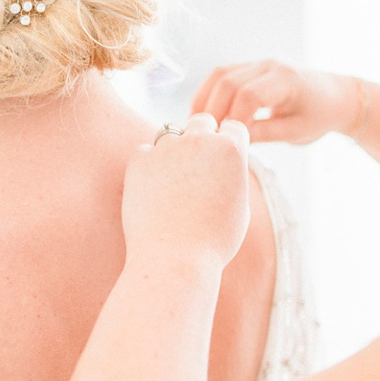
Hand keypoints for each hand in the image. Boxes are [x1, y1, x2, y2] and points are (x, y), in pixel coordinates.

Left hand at [122, 113, 249, 267]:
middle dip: (201, 138)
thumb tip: (225, 166)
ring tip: (173, 184)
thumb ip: (233, 178)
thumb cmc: (213, 243)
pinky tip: (152, 190)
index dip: (229, 144)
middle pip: (201, 121)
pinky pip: (144, 152)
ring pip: (170, 134)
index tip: (223, 163)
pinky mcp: (139, 160)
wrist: (174, 259)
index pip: (233, 127)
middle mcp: (200, 140)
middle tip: (197, 168)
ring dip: (173, 150)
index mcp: (231, 150)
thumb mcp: (240, 209)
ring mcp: (167, 148)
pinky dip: (147, 165)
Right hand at [192, 61, 361, 143]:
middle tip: (205, 137)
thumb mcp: (296, 131)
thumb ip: (265, 133)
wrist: (334, 97)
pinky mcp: (250, 67)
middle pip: (228, 82)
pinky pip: (222, 75)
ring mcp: (258, 63)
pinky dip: (209, 93)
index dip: (233, 119)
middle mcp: (269, 65)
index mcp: (286, 80)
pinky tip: (204, 114)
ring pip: (220, 74)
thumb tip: (232, 140)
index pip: (249, 95)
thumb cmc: (319, 116)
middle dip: (213, 110)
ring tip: (198, 126)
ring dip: (204, 99)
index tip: (227, 141)